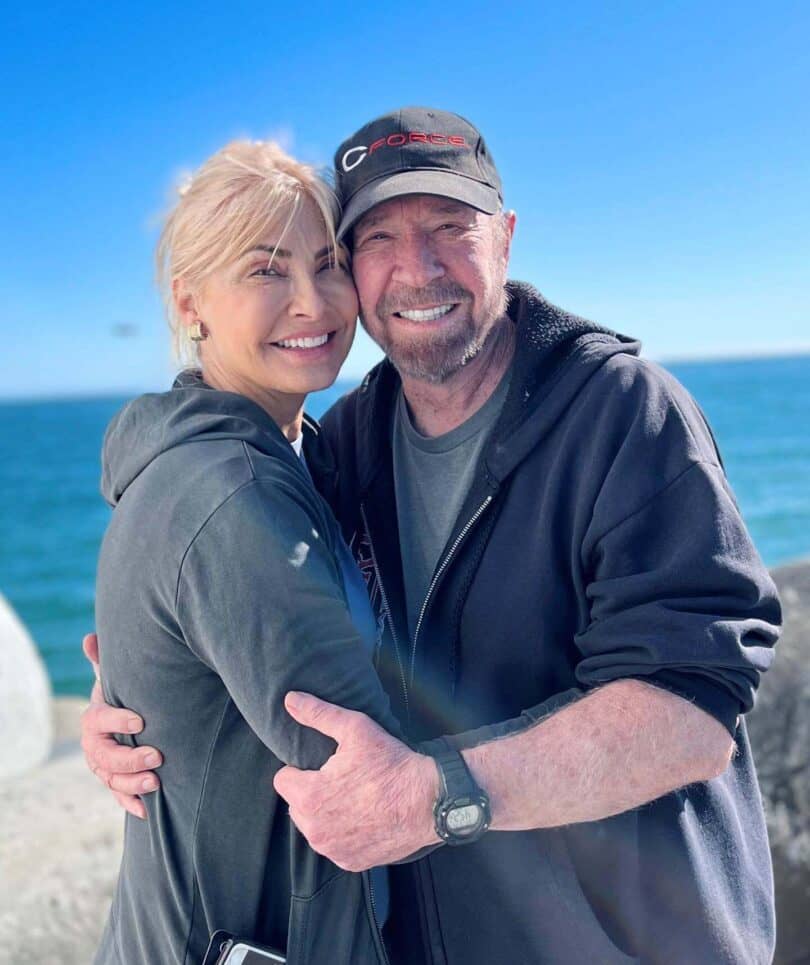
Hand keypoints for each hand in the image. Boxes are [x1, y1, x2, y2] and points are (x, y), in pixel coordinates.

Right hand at [80, 633, 162, 819]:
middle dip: (129, 759)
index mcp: (94, 718)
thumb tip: (90, 638)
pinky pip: (118, 797)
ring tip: (156, 782)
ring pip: (111, 780)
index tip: (140, 720)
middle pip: (104, 757)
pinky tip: (146, 809)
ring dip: (132, 784)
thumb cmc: (128, 695)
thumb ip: (107, 661)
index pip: (99, 720)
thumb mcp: (119, 678)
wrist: (129, 720)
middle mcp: (94, 745)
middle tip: (157, 756)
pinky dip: (131, 803)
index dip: (117, 721)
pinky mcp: (116, 782)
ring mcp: (103, 767)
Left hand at [273, 693, 438, 870]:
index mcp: (309, 797)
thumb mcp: (355, 729)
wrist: (429, 800)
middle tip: (342, 779)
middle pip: (296, 805)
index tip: (325, 766)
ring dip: (325, 814)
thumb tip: (290, 699)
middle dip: (312, 792)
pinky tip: (363, 817)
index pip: (283, 780)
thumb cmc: (391, 764)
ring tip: (353, 797)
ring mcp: (333, 850)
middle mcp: (315, 830)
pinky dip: (343, 833)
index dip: (302, 768)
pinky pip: (334, 845)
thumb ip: (318, 714)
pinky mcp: (351, 862)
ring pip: (314, 827)